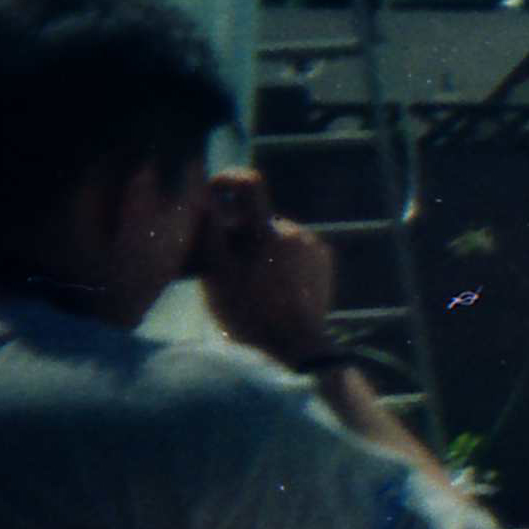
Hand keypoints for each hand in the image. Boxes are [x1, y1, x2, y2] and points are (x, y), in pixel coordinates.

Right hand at [196, 171, 336, 364]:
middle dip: (239, 233)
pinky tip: (272, 287)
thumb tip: (204, 200)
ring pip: (275, 237)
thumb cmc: (250, 313)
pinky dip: (280, 261)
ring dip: (259, 250)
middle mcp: (295, 232)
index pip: (250, 183)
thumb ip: (210, 232)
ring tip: (250, 283)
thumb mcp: (217, 274)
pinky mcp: (324, 263)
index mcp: (267, 231)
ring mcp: (314, 247)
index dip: (228, 179)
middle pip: (258, 219)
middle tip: (225, 264)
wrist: (297, 348)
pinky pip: (294, 252)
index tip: (214, 192)